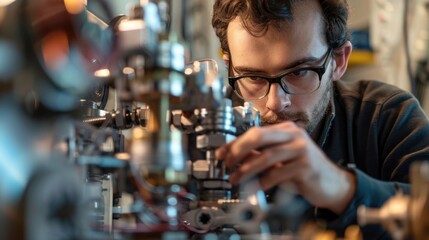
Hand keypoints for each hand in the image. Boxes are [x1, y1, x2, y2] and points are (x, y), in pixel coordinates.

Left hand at [216, 121, 355, 214]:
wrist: (331, 184)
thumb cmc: (302, 171)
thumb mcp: (278, 160)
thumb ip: (258, 155)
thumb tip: (233, 155)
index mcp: (285, 129)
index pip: (254, 132)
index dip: (235, 143)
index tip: (221, 154)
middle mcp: (294, 135)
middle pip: (258, 136)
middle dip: (238, 150)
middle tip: (228, 164)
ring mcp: (302, 148)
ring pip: (267, 156)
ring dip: (247, 170)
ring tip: (236, 179)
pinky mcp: (306, 165)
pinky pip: (278, 173)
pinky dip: (263, 181)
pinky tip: (256, 187)